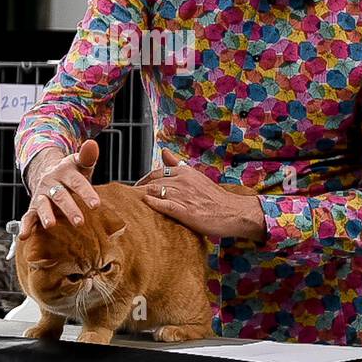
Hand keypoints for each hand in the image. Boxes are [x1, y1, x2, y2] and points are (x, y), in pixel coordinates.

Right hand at [18, 140, 101, 238]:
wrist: (48, 173)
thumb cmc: (72, 173)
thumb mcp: (80, 164)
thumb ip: (87, 157)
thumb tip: (92, 144)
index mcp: (64, 172)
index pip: (77, 182)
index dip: (86, 193)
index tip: (96, 205)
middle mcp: (51, 183)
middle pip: (60, 195)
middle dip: (69, 208)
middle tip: (79, 222)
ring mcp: (41, 195)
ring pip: (42, 204)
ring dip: (46, 215)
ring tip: (51, 225)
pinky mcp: (33, 207)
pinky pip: (28, 216)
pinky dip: (25, 226)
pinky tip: (23, 236)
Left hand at [138, 148, 265, 240]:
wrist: (233, 212)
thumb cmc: (214, 197)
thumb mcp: (196, 175)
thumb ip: (178, 164)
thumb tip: (164, 150)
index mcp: (185, 172)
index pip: (156, 172)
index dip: (144, 180)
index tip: (137, 187)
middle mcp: (183, 181)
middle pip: (152, 181)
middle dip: (139, 188)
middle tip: (129, 197)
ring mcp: (183, 196)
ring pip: (155, 191)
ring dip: (142, 195)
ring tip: (131, 203)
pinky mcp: (185, 211)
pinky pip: (164, 204)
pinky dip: (153, 203)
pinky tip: (146, 203)